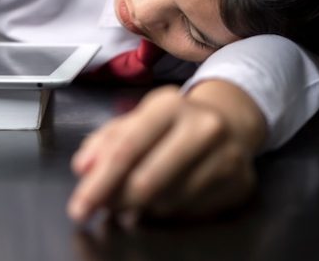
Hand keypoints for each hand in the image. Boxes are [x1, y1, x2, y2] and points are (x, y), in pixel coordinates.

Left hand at [67, 81, 266, 221]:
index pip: (126, 149)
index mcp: (170, 105)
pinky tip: (166, 197)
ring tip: (137, 198)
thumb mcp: (137, 120)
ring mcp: (226, 156)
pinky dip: (169, 211)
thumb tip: (83, 167)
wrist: (231, 120)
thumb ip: (104, 141)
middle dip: (117, 201)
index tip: (80, 207)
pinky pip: (190, 212)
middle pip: (146, 181)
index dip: (98, 183)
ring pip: (167, 202)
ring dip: (142, 208)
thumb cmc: (173, 123)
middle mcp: (203, 127)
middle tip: (105, 208)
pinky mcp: (239, 184)